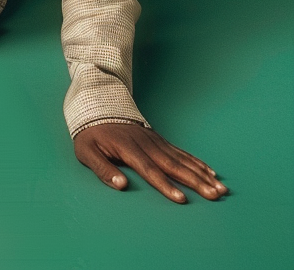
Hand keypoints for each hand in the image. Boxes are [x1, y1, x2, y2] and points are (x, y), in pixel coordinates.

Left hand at [74, 122, 226, 202]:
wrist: (95, 107)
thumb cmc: (91, 134)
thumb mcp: (86, 151)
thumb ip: (102, 169)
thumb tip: (121, 185)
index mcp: (127, 148)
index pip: (149, 169)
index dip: (165, 185)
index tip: (181, 199)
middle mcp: (145, 144)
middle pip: (173, 165)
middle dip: (195, 181)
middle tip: (214, 195)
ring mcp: (154, 140)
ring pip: (181, 159)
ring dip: (201, 174)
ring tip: (220, 188)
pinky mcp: (159, 139)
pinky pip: (180, 152)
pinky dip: (196, 162)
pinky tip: (210, 172)